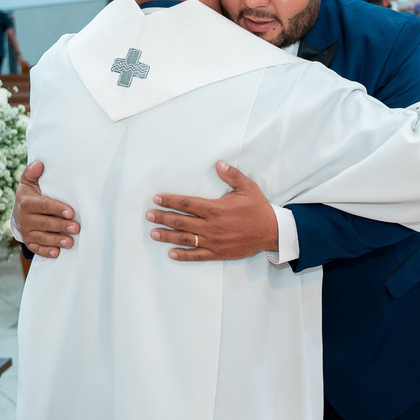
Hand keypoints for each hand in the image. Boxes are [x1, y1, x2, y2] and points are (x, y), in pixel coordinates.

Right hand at [14, 162, 79, 257]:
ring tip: (69, 242)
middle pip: (45, 223)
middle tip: (76, 228)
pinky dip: (46, 251)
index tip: (70, 212)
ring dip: (56, 240)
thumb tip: (39, 164)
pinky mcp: (29, 241)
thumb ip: (32, 173)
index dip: (56, 209)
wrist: (19, 212)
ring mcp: (27, 231)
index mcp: (27, 203)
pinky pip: (37, 248)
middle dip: (61, 226)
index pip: (43, 206)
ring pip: (42, 237)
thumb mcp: (29, 182)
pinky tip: (56, 253)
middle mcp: (25, 218)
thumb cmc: (31, 194)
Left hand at [147, 162, 277, 260]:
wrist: (271, 231)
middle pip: (181, 221)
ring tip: (153, 233)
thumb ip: (232, 176)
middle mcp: (211, 225)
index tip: (157, 199)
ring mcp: (213, 240)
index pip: (187, 204)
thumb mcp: (248, 188)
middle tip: (149, 215)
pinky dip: (183, 255)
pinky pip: (197, 255)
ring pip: (185, 238)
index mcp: (215, 209)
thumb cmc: (258, 209)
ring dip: (167, 236)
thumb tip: (218, 164)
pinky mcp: (218, 252)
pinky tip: (171, 253)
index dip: (170, 201)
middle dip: (163, 217)